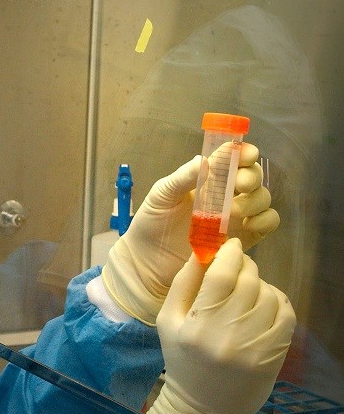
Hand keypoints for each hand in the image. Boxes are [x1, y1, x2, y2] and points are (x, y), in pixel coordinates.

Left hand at [101, 143, 278, 324]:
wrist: (147, 260)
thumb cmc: (152, 222)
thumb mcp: (162, 194)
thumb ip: (182, 178)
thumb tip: (203, 160)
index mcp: (207, 178)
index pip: (233, 158)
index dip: (244, 153)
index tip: (245, 155)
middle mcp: (226, 194)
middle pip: (253, 177)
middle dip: (251, 177)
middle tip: (238, 184)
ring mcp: (235, 217)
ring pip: (262, 199)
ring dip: (254, 200)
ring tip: (233, 211)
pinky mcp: (241, 239)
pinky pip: (266, 224)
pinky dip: (265, 220)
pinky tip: (248, 224)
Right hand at [146, 238, 295, 413]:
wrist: (202, 407)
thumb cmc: (181, 360)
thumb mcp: (167, 322)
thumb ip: (183, 284)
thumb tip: (202, 251)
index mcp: (195, 325)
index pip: (221, 276)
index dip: (230, 254)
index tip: (231, 245)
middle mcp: (226, 335)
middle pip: (248, 281)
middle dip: (245, 266)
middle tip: (239, 266)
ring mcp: (254, 347)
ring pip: (269, 295)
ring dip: (261, 284)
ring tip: (249, 290)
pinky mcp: (273, 356)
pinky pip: (286, 315)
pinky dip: (278, 302)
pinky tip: (265, 305)